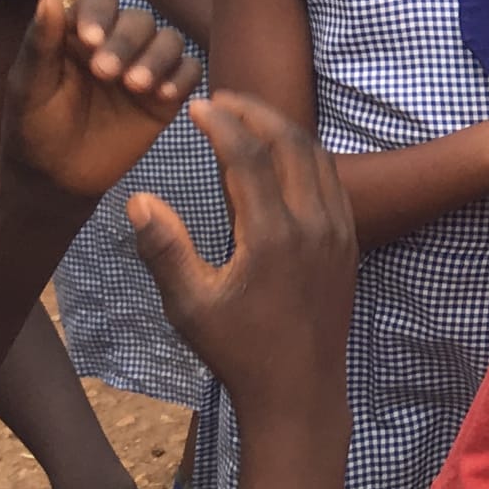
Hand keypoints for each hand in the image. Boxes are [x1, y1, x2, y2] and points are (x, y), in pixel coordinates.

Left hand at [2, 0, 199, 198]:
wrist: (56, 178)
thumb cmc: (34, 126)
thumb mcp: (29, 85)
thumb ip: (41, 42)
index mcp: (80, 32)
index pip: (100, 2)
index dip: (99, 13)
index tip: (88, 38)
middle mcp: (117, 42)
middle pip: (139, 19)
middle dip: (126, 41)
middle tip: (105, 73)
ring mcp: (145, 66)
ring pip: (169, 40)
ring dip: (157, 57)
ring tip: (135, 85)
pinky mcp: (167, 95)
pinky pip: (190, 71)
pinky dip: (182, 77)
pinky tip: (163, 95)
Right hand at [131, 91, 355, 420]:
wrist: (299, 390)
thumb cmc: (237, 351)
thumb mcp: (189, 306)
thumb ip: (164, 250)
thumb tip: (139, 198)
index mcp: (273, 236)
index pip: (248, 156)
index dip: (221, 123)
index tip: (196, 105)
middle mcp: (313, 224)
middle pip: (290, 142)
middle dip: (256, 111)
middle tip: (221, 98)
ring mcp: (338, 230)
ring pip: (317, 156)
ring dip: (283, 128)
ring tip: (247, 115)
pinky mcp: (348, 241)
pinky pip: (332, 179)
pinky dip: (305, 153)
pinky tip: (281, 153)